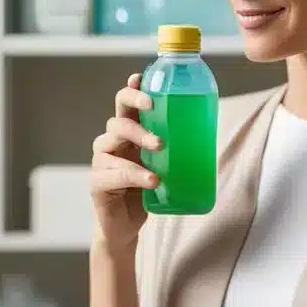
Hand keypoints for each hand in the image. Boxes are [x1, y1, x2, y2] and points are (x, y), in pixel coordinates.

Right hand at [91, 74, 160, 249]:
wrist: (127, 227)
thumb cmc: (147, 191)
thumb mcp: (165, 166)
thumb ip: (177, 149)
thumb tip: (210, 132)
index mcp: (129, 133)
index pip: (125, 104)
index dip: (132, 90)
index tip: (141, 79)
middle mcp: (111, 143)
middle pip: (117, 117)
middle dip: (135, 110)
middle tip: (156, 109)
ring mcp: (101, 162)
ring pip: (111, 141)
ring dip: (138, 140)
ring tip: (160, 147)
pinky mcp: (97, 183)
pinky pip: (113, 173)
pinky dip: (134, 174)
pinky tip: (152, 180)